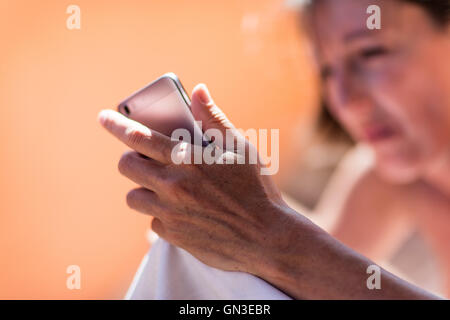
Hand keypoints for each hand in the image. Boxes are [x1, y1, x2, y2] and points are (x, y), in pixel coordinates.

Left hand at [98, 84, 292, 273]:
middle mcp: (172, 185)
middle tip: (148, 161)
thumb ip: (214, 119)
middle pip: (126, 166)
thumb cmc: (256, 188)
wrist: (266, 237)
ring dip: (144, 189)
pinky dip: (161, 215)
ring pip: (133, 197)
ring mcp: (170, 212)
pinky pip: (152, 221)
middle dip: (132, 160)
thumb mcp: (240, 148)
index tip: (103, 118)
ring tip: (165, 188)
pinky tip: (182, 212)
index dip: (116, 125)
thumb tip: (198, 91)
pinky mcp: (172, 235)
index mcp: (187, 159)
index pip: (139, 137)